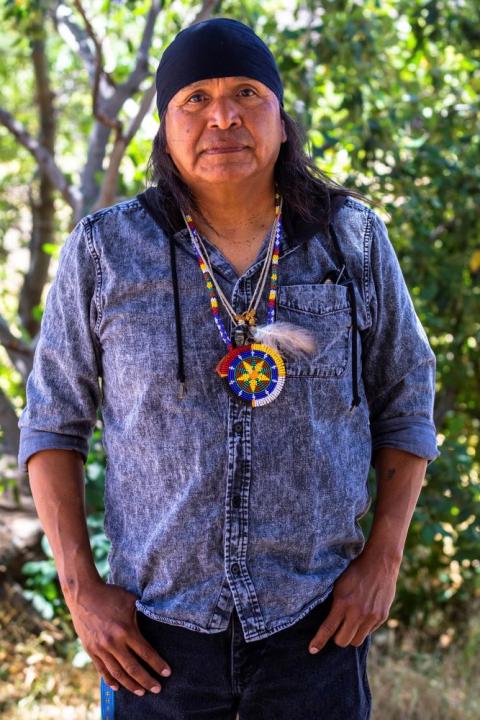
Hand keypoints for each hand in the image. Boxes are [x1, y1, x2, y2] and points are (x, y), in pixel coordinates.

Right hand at [66, 580, 171, 694]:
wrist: (83, 594)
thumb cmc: (111, 595)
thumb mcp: (131, 600)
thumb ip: (143, 613)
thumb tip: (158, 620)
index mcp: (125, 630)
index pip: (145, 652)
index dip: (157, 664)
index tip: (167, 673)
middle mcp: (112, 642)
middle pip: (133, 668)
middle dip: (147, 680)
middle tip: (157, 689)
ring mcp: (100, 648)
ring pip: (117, 673)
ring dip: (130, 685)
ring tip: (141, 692)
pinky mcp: (91, 650)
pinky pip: (102, 670)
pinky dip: (110, 680)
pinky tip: (118, 687)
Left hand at [308, 549, 399, 651]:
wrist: (380, 562)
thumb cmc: (355, 570)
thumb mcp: (339, 584)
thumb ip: (333, 602)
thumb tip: (325, 620)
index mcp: (343, 602)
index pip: (328, 628)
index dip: (319, 641)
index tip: (312, 650)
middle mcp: (357, 612)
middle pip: (342, 641)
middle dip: (336, 638)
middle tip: (335, 629)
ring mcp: (371, 616)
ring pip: (356, 640)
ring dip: (350, 636)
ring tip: (349, 624)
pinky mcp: (381, 617)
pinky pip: (368, 632)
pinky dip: (363, 628)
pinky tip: (362, 616)